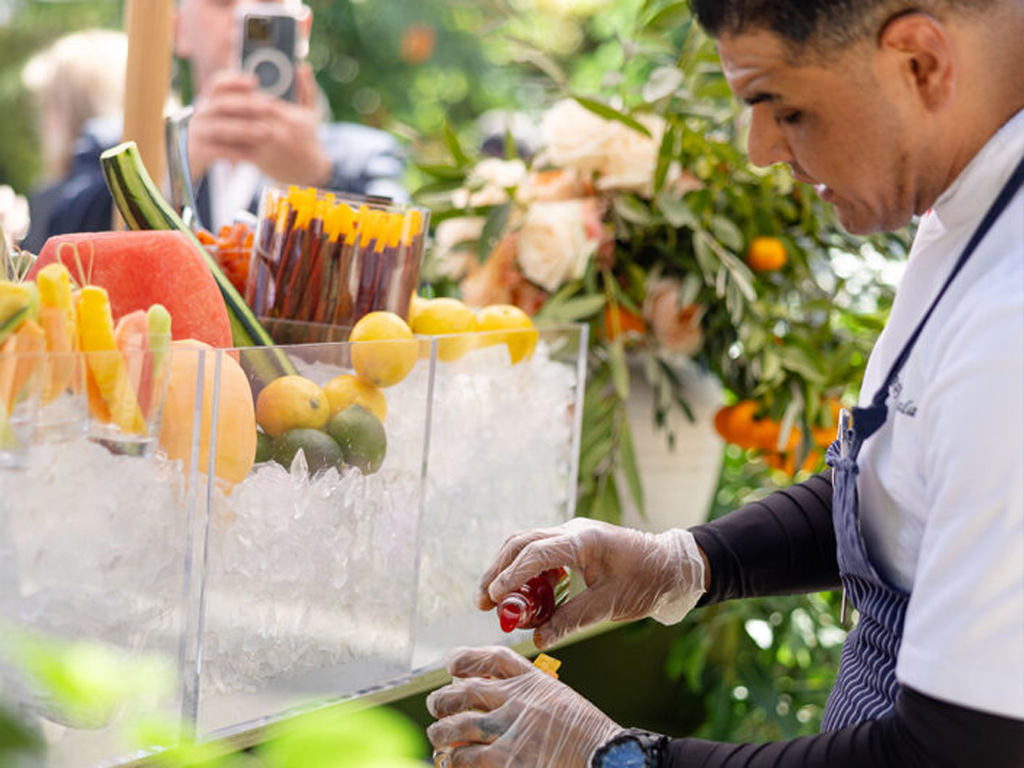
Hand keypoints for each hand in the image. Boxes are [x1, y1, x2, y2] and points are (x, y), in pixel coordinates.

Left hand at [187, 66, 331, 186]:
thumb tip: (302, 66)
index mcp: (291, 118)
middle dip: (232, 102)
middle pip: (247, 111)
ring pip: (239, 128)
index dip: (246, 90)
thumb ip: (306, 89)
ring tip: (216, 112)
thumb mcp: (311, 113)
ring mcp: (268, 147)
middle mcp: (280, 132)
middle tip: (220, 95)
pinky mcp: (260, 160)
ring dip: (225, 120)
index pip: (263, 98)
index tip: (238, 85)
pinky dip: (226, 139)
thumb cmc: (308, 139)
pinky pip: (237, 147)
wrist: (310, 172)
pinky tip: (218, 132)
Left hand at [427, 646, 621, 767]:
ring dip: (442, 731)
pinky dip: (454, 759)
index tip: (452, 662)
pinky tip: (451, 761)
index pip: (494, 659)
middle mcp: (519, 701)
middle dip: (444, 698)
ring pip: (459, 724)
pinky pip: (467, 758)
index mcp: (536, 682)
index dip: (468, 657)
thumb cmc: (589, 738)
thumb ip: (533, 699)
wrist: (606, 761)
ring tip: (437, 735)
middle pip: (468, 690)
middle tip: (436, 704)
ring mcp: (510, 730)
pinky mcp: (506, 761)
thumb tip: (498, 701)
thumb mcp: (562, 704)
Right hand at [477, 518, 706, 648]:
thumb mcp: (610, 605)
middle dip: (498, 570)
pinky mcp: (573, 545)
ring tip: (494, 600)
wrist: (671, 566)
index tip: (493, 598)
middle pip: (521, 543)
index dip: (511, 576)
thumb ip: (572, 619)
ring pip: (526, 545)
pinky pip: (539, 553)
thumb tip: (539, 640)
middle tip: (483, 601)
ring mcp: (571, 535)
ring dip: (507, 569)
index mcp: (582, 540)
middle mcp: (572, 531)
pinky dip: (525, 572)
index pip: (535, 554)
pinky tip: (522, 596)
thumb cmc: (647, 581)